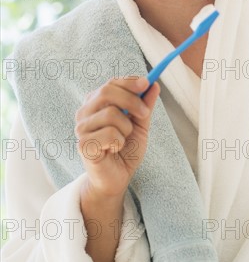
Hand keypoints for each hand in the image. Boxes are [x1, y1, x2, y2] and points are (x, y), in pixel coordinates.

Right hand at [75, 76, 159, 198]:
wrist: (117, 179)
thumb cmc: (126, 149)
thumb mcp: (140, 124)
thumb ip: (145, 105)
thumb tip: (154, 85)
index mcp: (97, 103)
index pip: (111, 83)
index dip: (129, 82)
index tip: (146, 83)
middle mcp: (85, 112)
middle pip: (107, 92)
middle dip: (132, 100)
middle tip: (144, 114)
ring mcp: (81, 128)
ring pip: (111, 114)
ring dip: (126, 128)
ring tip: (123, 140)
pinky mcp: (83, 144)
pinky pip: (110, 134)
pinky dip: (119, 142)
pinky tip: (114, 150)